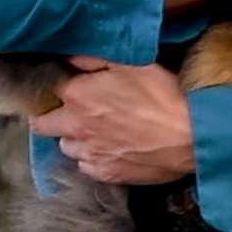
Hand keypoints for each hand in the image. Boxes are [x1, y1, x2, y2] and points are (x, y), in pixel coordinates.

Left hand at [29, 56, 194, 184]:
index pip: (47, 90)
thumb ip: (94, 58)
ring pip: (65, 146)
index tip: (65, 84)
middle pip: (42, 125)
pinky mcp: (105, 174)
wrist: (190, 137)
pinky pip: (86, 166)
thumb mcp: (132, 62)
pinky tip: (108, 149)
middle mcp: (75, 127)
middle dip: (50, 116)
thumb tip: (69, 57)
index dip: (56, 85)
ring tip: (93, 130)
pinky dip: (92, 158)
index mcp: (77, 95)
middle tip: (71, 109)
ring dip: (73, 138)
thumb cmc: (162, 94)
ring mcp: (89, 154)